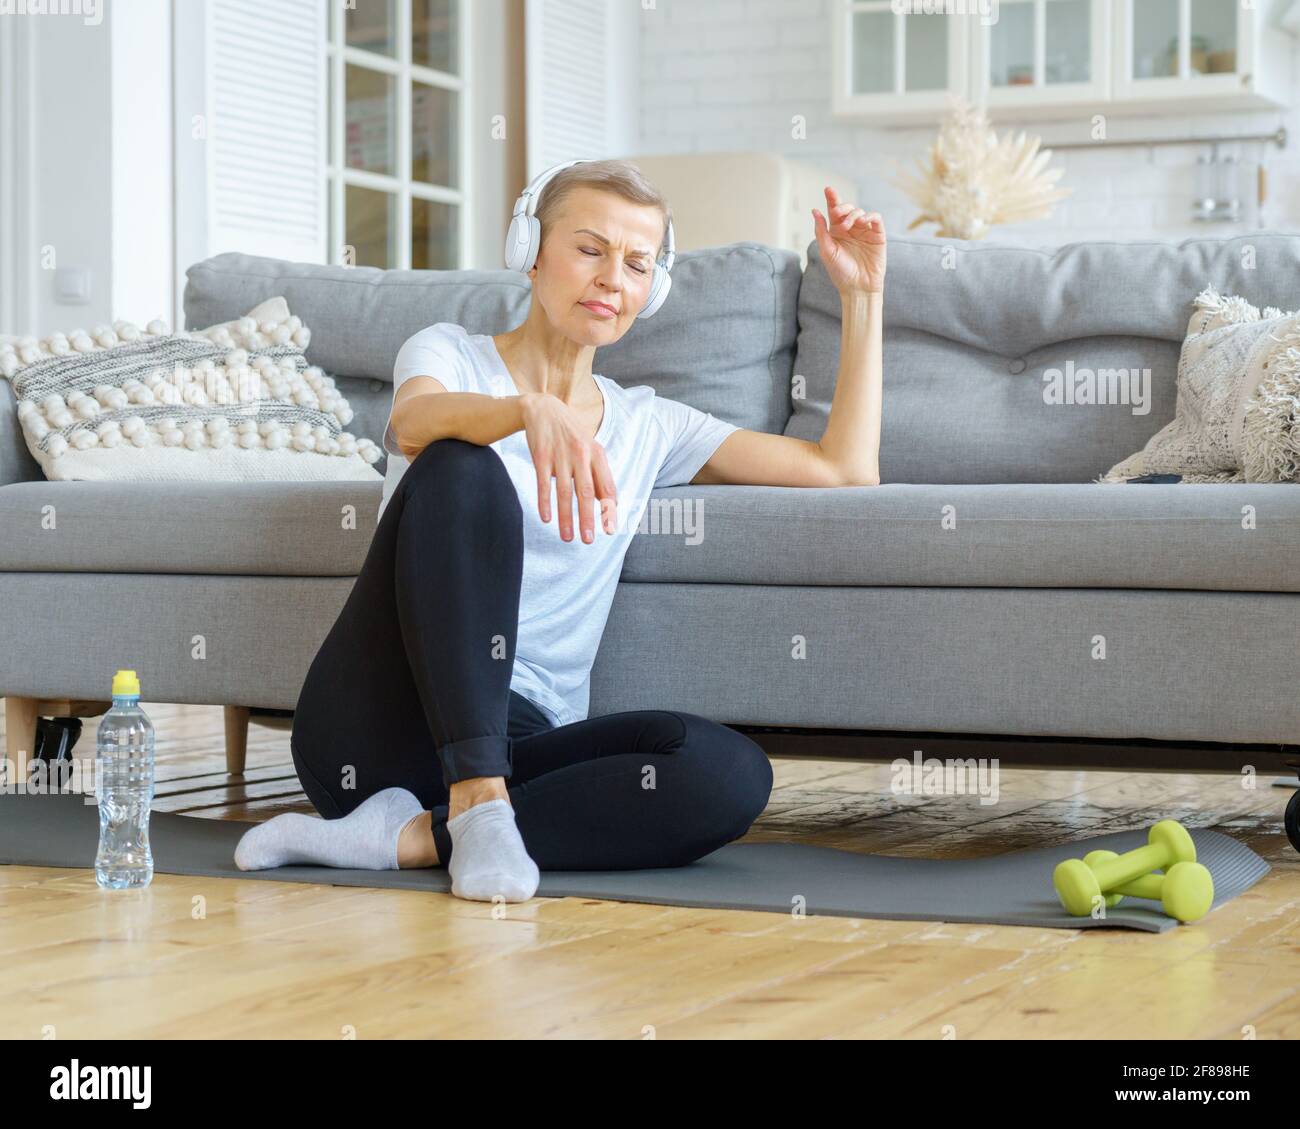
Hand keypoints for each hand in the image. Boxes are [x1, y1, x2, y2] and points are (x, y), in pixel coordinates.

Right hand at [519, 392, 617, 542]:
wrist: (544, 409)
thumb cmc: (571, 434)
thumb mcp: (590, 449)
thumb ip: (598, 475)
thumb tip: (610, 504)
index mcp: (597, 454)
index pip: (606, 486)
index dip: (609, 509)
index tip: (610, 530)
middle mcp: (581, 454)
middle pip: (585, 492)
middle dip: (587, 518)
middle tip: (588, 540)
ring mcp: (560, 455)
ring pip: (564, 491)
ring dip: (566, 517)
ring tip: (568, 537)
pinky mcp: (541, 456)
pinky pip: (543, 483)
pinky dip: (545, 502)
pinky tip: (547, 518)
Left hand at [812, 186, 885, 294]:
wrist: (858, 287)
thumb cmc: (840, 272)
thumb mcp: (827, 251)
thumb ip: (821, 231)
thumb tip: (815, 211)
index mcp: (836, 232)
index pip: (834, 211)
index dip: (832, 198)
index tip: (828, 189)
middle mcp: (851, 229)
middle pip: (847, 208)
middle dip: (842, 206)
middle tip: (838, 213)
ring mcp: (865, 231)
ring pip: (861, 211)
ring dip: (853, 214)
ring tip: (849, 226)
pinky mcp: (878, 235)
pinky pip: (876, 218)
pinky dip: (870, 216)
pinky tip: (863, 221)